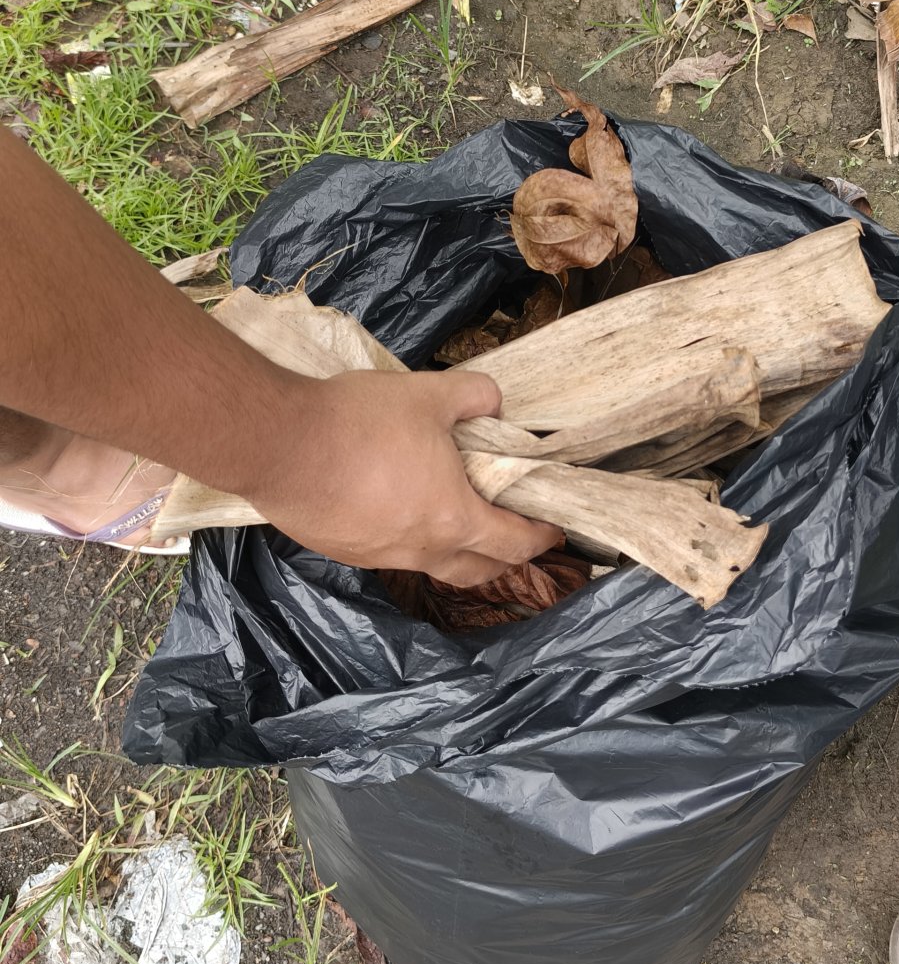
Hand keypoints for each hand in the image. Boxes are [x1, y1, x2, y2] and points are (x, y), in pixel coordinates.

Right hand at [251, 366, 561, 585]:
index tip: (554, 531)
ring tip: (460, 525)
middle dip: (505, 557)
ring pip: (433, 565)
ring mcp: (379, 556)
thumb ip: (474, 396)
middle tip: (515, 536)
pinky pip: (392, 553)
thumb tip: (493, 404)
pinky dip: (410, 539)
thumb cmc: (361, 422)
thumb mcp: (428, 393)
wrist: (279, 445)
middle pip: (478, 570)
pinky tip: (399, 510)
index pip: (513, 543)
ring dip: (456, 552)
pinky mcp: (345, 550)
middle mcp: (421, 549)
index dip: (540, 537)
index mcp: (453, 519)